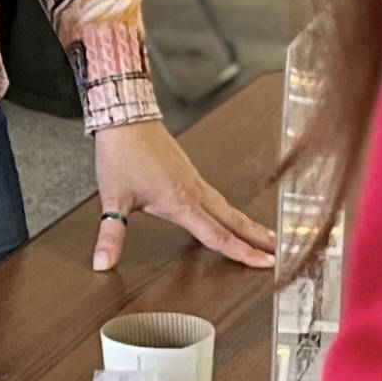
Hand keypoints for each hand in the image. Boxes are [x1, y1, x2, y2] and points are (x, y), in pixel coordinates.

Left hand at [89, 120, 274, 274]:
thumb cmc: (122, 153)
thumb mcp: (113, 198)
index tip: (264, 263)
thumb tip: (102, 262)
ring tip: (266, 238)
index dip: (242, 252)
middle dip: (258, 239)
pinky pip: (217, 197)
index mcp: (181, 202)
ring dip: (248, 225)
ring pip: (228, 208)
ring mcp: (194, 180)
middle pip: (233, 221)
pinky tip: (229, 215)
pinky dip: (231, 211)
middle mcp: (194, 192)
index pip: (218, 235)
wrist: (126, 117)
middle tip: (279, 255)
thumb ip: (110, 234)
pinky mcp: (189, 172)